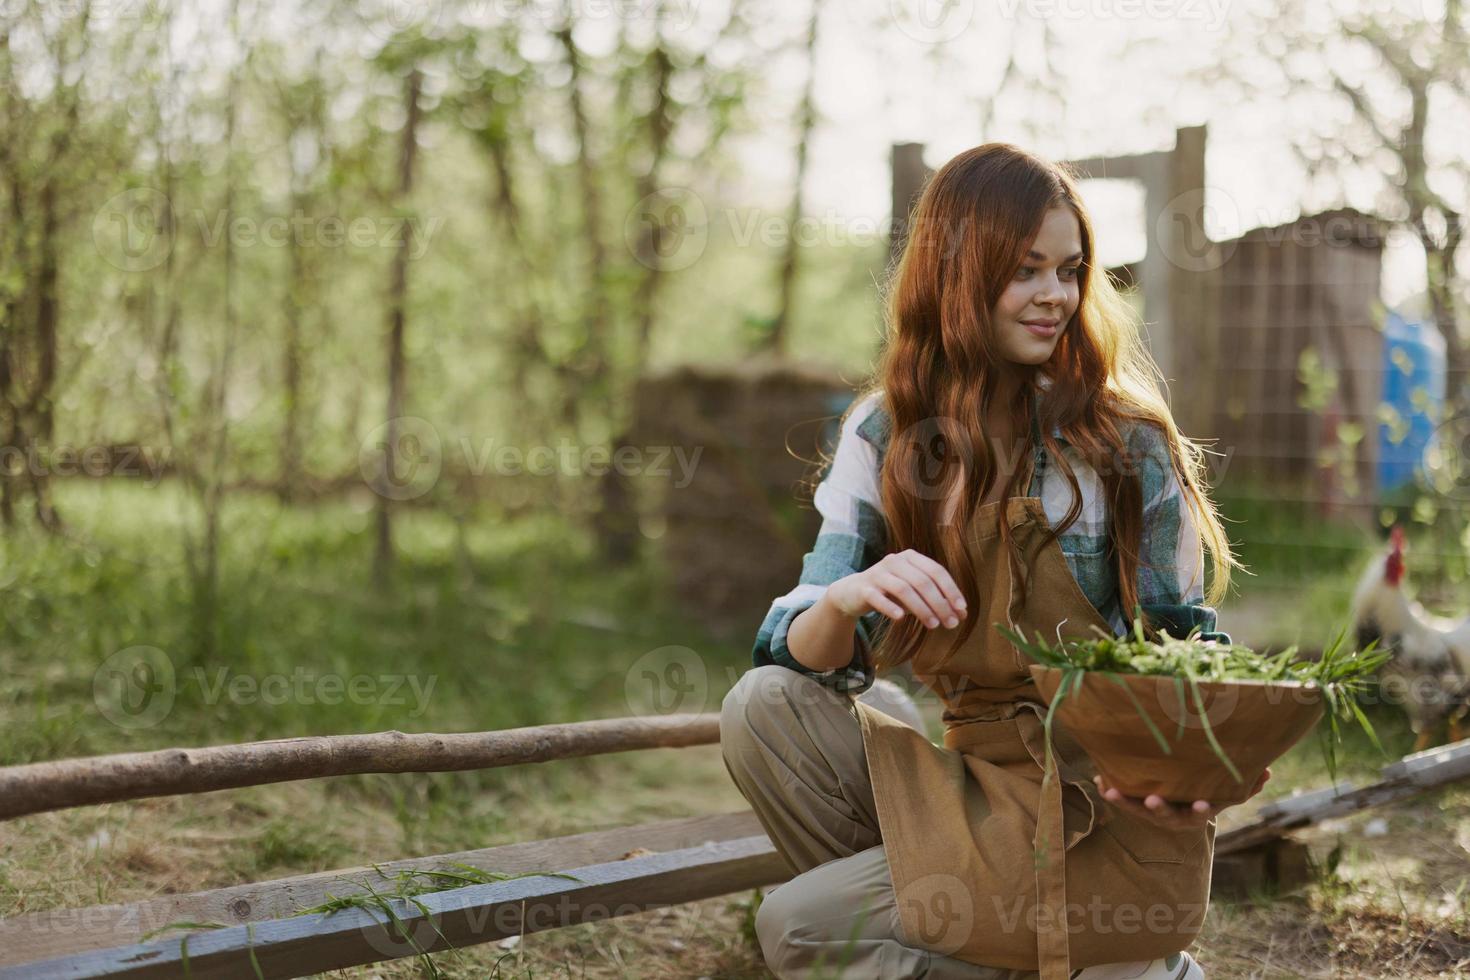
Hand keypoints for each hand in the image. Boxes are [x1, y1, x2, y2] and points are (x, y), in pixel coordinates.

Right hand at [826, 550, 967, 629]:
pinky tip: (901, 619)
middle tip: (950, 623)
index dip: (951, 590)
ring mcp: (878, 573)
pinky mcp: (864, 588)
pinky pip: (878, 597)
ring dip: (921, 608)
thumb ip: (936, 600)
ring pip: (903, 589)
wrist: (853, 593)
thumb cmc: (890, 592)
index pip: (936, 571)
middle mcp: (895, 561)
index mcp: (910, 557)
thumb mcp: (915, 593)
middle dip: (939, 603)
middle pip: (922, 581)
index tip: (961, 609)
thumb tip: (962, 615)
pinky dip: (890, 607)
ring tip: (933, 625)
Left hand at [1093, 767, 1270, 830]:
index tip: (1202, 804)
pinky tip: (1097, 781)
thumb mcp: (1227, 792)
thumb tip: (1266, 771)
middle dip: (1160, 809)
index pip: (1201, 812)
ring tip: (1110, 791)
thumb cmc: (1208, 794)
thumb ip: (1246, 785)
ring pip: (1139, 812)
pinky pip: (1123, 801)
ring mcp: (1155, 815)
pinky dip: (1111, 792)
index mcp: (1197, 813)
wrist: (1185, 808)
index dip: (1201, 808)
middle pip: (1167, 817)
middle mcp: (1176, 818)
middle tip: (1152, 801)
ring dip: (1125, 802)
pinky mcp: (1138, 807)